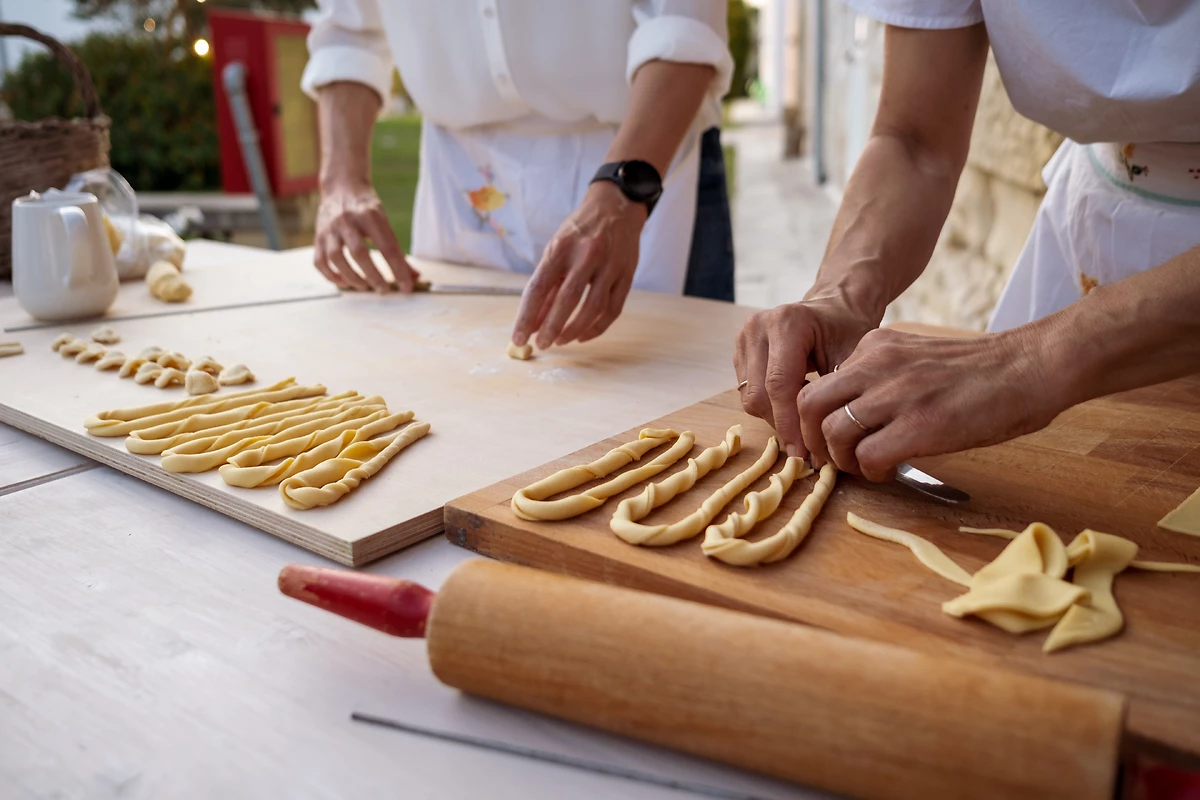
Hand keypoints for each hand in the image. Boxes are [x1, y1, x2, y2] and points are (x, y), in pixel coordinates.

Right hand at [314, 183, 417, 293]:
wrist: (341, 186)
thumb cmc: (366, 207)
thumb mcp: (384, 221)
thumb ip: (398, 250)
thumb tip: (414, 276)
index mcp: (370, 215)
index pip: (387, 246)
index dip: (398, 269)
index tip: (406, 286)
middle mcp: (347, 221)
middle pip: (359, 253)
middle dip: (374, 276)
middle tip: (384, 290)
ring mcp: (329, 229)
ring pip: (337, 258)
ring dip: (352, 278)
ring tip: (365, 286)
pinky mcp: (318, 237)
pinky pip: (320, 262)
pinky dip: (332, 276)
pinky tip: (345, 282)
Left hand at [512, 182, 646, 349]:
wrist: (616, 206)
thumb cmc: (580, 232)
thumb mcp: (557, 250)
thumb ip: (546, 286)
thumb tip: (532, 322)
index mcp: (561, 248)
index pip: (539, 287)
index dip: (527, 316)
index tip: (518, 337)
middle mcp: (586, 255)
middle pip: (567, 300)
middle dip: (551, 327)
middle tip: (541, 345)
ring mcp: (610, 265)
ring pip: (593, 308)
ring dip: (574, 330)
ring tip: (561, 341)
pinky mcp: (627, 274)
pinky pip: (612, 309)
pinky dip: (597, 327)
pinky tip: (584, 335)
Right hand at [735, 297, 876, 458]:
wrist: (834, 308)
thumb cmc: (848, 330)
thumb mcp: (853, 356)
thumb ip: (835, 393)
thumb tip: (825, 443)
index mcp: (786, 323)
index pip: (779, 384)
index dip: (790, 424)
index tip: (804, 454)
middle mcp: (757, 328)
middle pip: (758, 395)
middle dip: (782, 426)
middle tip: (807, 449)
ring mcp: (744, 339)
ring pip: (749, 398)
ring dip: (775, 418)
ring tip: (804, 423)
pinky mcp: (739, 352)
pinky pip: (747, 392)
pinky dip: (770, 407)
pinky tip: (794, 405)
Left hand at [797, 328, 1061, 480]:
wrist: (1031, 366)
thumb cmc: (981, 371)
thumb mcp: (917, 357)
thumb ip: (882, 377)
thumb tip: (854, 415)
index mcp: (875, 346)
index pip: (819, 383)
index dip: (817, 418)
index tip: (832, 438)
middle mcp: (877, 364)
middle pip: (808, 404)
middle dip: (813, 439)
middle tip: (835, 458)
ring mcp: (897, 393)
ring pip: (832, 432)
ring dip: (843, 460)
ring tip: (867, 466)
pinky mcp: (921, 424)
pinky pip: (868, 456)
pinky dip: (872, 472)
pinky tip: (891, 471)